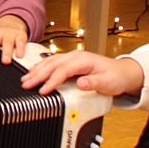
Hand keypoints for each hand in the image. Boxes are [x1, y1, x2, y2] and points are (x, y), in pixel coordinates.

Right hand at [21, 49, 143, 95]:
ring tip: (25, 79)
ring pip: (50, 62)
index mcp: (83, 60)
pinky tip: (34, 71)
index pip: (63, 70)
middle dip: (38, 74)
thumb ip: (93, 83)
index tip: (42, 90)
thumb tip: (80, 83)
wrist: (122, 73)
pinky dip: (42, 68)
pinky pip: (53, 63)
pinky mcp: (71, 63)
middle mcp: (76, 57)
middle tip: (26, 84)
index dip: (51, 80)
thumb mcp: (108, 82)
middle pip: (52, 64)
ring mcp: (72, 58)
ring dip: (37, 71)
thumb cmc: (115, 77)